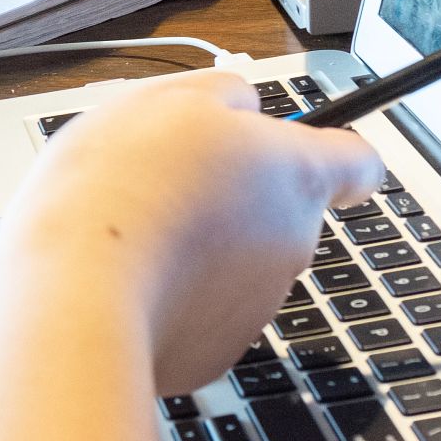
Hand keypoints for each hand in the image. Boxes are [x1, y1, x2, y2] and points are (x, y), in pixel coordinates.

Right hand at [0, 71, 382, 395]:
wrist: (81, 290)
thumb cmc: (123, 184)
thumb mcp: (169, 98)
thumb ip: (223, 92)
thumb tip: (242, 107)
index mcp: (294, 173)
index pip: (359, 163)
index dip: (333, 150)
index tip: (306, 147)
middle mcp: (293, 242)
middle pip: (282, 209)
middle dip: (235, 194)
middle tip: (169, 177)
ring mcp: (259, 303)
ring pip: (237, 258)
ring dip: (199, 240)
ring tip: (136, 226)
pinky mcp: (217, 348)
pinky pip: (202, 306)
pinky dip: (173, 289)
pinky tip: (131, 273)